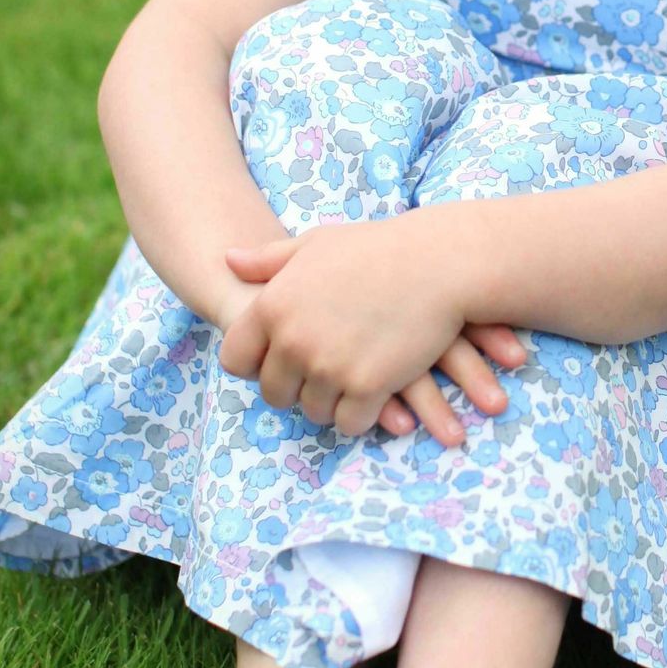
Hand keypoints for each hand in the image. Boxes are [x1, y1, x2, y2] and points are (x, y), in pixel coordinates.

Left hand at [216, 215, 526, 444]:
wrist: (439, 263)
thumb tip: (228, 260)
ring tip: (351, 381)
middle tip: (323, 374)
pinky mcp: (367, 387)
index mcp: (272, 306)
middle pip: (274, 393)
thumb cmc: (379, 248)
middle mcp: (293, 341)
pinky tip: (373, 396)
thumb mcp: (316, 244)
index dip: (255, 364)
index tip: (279, 360)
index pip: (235, 359)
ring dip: (330, 402)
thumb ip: (268, 259)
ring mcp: (329, 367)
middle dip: (295, 388)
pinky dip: (360, 415)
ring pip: (312, 411)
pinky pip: (348, 423)